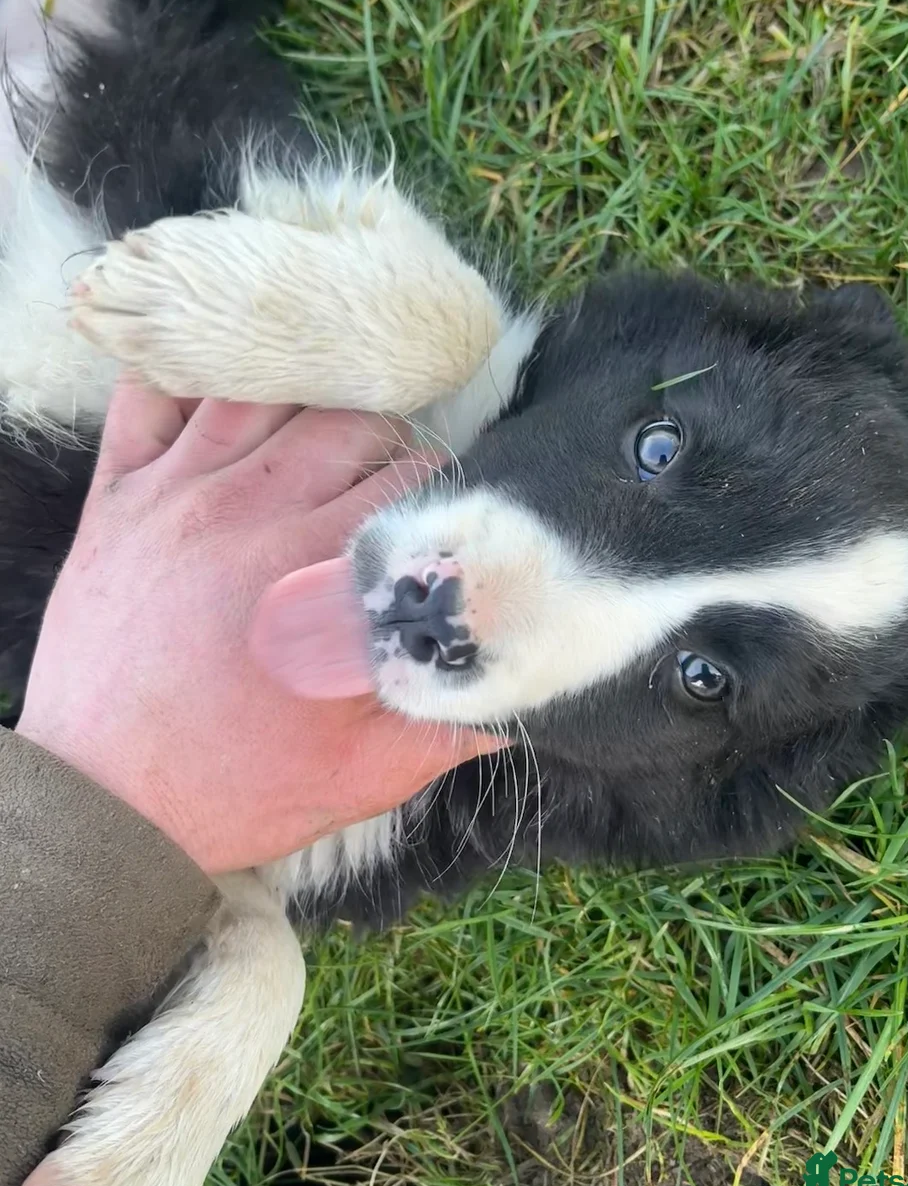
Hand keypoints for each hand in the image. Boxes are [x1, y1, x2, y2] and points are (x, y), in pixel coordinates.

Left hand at [17, 379, 495, 873]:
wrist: (101, 802)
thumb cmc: (234, 788)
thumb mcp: (364, 774)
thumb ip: (451, 726)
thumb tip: (528, 698)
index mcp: (319, 572)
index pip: (414, 482)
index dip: (448, 491)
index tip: (452, 511)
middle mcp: (252, 512)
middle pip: (349, 422)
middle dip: (389, 439)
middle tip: (393, 475)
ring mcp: (177, 493)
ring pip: (265, 392)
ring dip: (309, 401)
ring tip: (326, 432)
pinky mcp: (116, 495)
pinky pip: (150, 395)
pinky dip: (190, 383)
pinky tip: (227, 404)